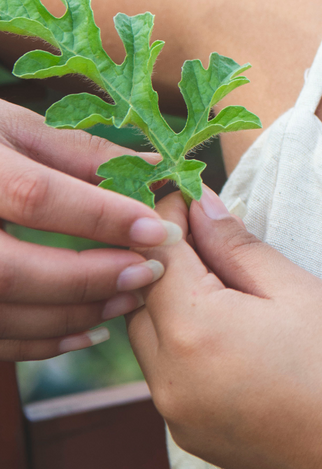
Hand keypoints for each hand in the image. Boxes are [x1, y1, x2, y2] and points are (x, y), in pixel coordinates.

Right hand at [0, 99, 179, 359]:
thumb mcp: (13, 127)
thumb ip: (81, 151)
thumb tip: (157, 166)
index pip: (36, 196)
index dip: (101, 217)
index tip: (159, 230)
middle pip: (9, 270)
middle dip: (87, 278)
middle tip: (149, 273)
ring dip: (71, 315)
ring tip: (130, 298)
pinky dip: (39, 342)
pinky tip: (89, 330)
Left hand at [129, 191, 321, 468]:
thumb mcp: (298, 289)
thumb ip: (238, 246)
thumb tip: (200, 207)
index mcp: (197, 335)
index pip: (160, 255)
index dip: (169, 213)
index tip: (186, 182)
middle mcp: (171, 381)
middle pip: (142, 298)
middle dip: (166, 253)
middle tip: (205, 217)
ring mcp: (178, 415)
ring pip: (150, 336)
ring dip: (172, 295)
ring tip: (219, 263)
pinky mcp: (194, 434)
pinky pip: (169, 371)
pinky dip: (184, 334)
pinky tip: (226, 316)